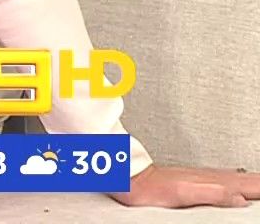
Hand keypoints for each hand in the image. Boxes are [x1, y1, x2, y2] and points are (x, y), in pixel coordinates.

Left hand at [110, 164, 259, 208]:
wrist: (130, 178)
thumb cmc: (151, 188)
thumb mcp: (185, 194)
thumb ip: (214, 194)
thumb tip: (240, 199)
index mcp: (212, 183)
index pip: (246, 186)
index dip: (259, 187)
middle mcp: (209, 178)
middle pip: (244, 180)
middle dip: (258, 183)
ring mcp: (201, 177)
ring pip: (235, 179)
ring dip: (251, 182)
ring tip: (259, 185)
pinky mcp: (193, 180)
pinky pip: (223, 179)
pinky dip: (237, 181)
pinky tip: (235, 184)